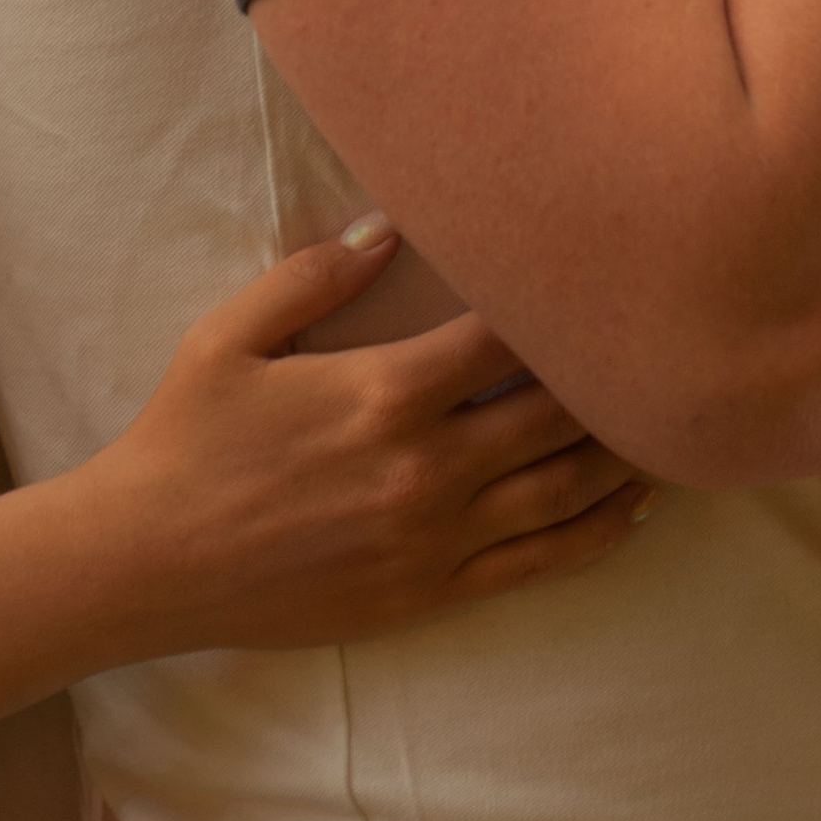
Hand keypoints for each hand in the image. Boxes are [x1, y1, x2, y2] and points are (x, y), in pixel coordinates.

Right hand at [96, 224, 650, 652]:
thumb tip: (388, 227)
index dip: (560, 303)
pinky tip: (634, 509)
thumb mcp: (231, 335)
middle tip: (665, 343)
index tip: (603, 272)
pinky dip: (597, 533)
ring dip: (624, 454)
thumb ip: (314, 275)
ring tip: (673, 419)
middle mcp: (426, 467)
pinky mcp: (430, 594)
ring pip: (563, 491)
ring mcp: (434, 538)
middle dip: (614, 378)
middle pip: (557, 414)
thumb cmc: (185, 437)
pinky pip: (538, 563)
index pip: (505, 337)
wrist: (147, 560)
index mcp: (384, 392)